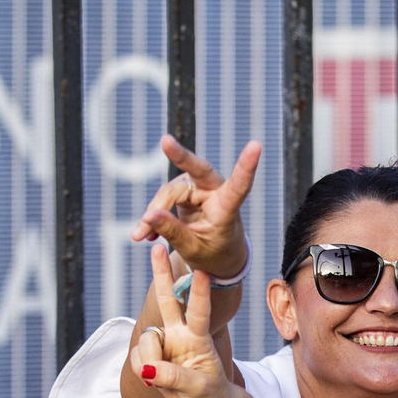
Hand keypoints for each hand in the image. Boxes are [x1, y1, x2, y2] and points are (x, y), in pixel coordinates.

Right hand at [129, 136, 260, 277]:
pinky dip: (153, 214)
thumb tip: (148, 215)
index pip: (239, 187)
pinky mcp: (185, 189)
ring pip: (170, 191)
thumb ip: (173, 232)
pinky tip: (145, 233)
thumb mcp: (193, 249)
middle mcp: (215, 192)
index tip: (256, 146)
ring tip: (141, 235)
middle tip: (165, 141)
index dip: (246, 167)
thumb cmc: (213, 253)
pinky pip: (163, 197)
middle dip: (180, 155)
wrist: (215, 256)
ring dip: (154, 212)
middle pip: (198, 170)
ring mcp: (199, 188)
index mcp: (227, 209)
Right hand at [130, 244, 235, 397]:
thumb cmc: (209, 394)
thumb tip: (149, 369)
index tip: (202, 272)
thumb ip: (175, 377)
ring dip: (148, 359)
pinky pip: (136, 356)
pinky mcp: (151, 354)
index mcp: (199, 338)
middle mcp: (181, 333)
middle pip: (168, 299)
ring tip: (159, 379)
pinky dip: (141, 369)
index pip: (200, 312)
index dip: (199, 293)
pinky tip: (154, 379)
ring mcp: (165, 342)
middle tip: (156, 248)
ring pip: (146, 339)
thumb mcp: (199, 389)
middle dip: (161, 275)